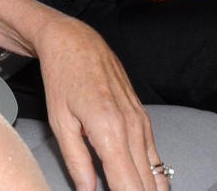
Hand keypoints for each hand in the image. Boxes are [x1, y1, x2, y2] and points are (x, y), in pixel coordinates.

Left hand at [35, 14, 169, 190]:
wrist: (74, 41)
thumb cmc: (63, 76)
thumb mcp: (60, 122)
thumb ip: (76, 161)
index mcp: (109, 130)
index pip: (129, 185)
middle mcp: (132, 126)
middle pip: (147, 183)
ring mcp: (141, 120)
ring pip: (156, 171)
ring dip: (149, 190)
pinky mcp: (143, 116)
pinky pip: (155, 154)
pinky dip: (152, 175)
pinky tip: (145, 185)